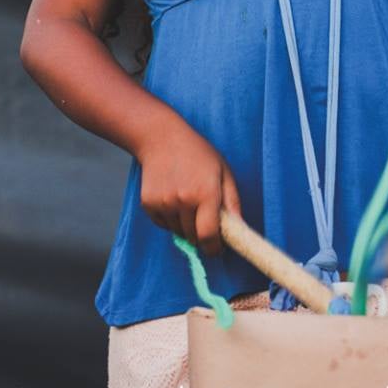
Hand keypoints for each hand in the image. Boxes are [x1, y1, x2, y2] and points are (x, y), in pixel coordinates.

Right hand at [137, 117, 241, 256]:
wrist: (161, 138)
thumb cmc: (198, 153)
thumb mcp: (223, 171)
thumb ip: (232, 201)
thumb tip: (240, 228)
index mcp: (206, 193)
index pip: (208, 235)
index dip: (214, 248)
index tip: (217, 249)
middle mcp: (183, 200)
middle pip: (193, 237)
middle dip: (201, 233)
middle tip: (203, 215)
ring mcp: (164, 203)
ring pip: (178, 232)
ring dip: (185, 225)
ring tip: (187, 199)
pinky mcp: (148, 204)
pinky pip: (163, 224)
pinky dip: (169, 218)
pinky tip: (172, 196)